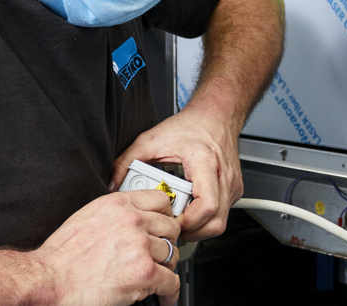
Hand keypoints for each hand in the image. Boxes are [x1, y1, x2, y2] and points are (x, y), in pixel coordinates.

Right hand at [29, 190, 181, 305]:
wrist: (49, 281)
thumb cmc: (61, 256)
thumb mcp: (88, 217)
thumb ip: (115, 214)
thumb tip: (134, 220)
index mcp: (118, 205)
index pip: (160, 200)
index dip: (166, 215)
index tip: (166, 224)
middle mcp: (132, 221)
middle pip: (170, 227)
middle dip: (168, 242)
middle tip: (162, 253)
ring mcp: (139, 246)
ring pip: (171, 254)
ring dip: (166, 267)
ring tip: (159, 275)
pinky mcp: (144, 272)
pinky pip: (170, 280)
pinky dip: (169, 291)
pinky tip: (164, 295)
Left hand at [110, 108, 242, 241]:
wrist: (216, 116)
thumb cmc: (191, 126)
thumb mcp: (152, 139)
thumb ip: (128, 161)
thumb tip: (112, 184)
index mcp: (204, 162)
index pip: (206, 206)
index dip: (187, 222)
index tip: (169, 220)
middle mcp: (223, 176)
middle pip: (215, 222)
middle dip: (191, 231)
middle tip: (172, 224)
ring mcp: (232, 184)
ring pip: (220, 223)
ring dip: (199, 228)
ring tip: (180, 218)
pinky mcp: (234, 189)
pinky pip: (222, 214)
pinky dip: (206, 218)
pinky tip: (191, 208)